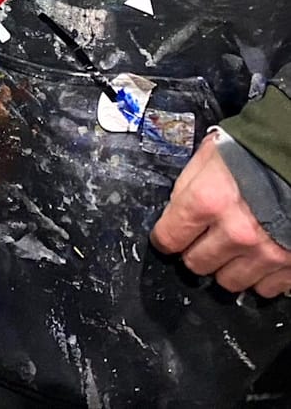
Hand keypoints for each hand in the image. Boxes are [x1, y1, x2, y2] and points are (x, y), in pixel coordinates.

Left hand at [150, 134, 290, 296]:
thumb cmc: (254, 153)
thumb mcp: (209, 156)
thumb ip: (188, 185)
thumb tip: (175, 211)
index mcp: (208, 200)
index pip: (169, 237)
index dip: (165, 237)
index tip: (167, 238)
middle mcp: (235, 232)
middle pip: (196, 264)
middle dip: (195, 251)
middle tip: (204, 239)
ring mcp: (265, 252)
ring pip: (229, 282)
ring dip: (227, 266)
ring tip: (232, 247)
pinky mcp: (290, 265)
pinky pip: (265, 288)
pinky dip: (259, 275)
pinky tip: (257, 256)